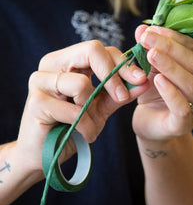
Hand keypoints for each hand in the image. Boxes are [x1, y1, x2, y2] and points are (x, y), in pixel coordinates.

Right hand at [16, 40, 148, 174]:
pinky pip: (74, 110)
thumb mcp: (101, 108)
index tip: (141, 79)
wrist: (46, 155)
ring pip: (82, 82)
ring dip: (93, 110)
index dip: (122, 63)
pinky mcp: (36, 102)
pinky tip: (83, 135)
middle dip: (113, 74)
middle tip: (123, 97)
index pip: (99, 49)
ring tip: (91, 125)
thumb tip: (145, 82)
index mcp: (67, 60)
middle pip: (91, 50)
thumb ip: (120, 94)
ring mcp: (40, 81)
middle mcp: (51, 64)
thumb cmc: (72, 128)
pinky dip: (86, 126)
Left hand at [132, 25, 192, 141]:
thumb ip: (153, 46)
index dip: (176, 37)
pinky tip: (156, 80)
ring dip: (170, 67)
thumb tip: (142, 28)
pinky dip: (170, 92)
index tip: (153, 29)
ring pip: (191, 84)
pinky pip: (182, 108)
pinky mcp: (186, 125)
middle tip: (148, 38)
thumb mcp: (157, 64)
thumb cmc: (160, 89)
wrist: (150, 120)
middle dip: (171, 49)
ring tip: (150, 54)